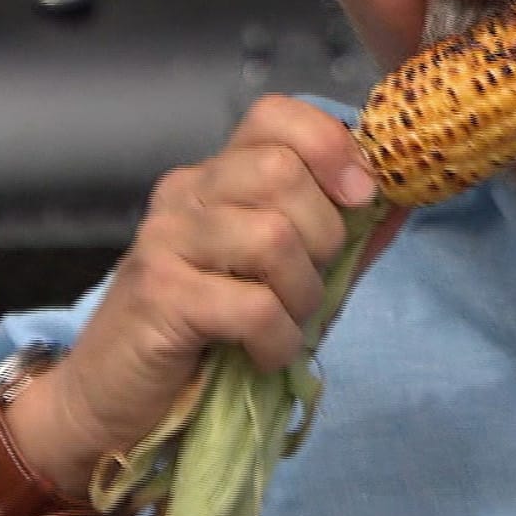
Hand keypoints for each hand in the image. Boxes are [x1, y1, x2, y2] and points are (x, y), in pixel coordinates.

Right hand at [7, 95, 405, 496]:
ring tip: (289, 323)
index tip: (360, 195)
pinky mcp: (158, 295)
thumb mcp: (285, 276)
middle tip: (314, 282)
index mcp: (215, 175)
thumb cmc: (208, 334)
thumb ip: (339, 236)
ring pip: (271, 236)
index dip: (329, 144)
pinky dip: (277, 339)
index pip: (273, 114)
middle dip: (324, 234)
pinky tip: (266, 355)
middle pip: (281, 172)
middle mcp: (186, 192)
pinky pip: (250, 305)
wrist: (112, 400)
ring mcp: (166, 239)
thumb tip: (403, 198)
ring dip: (302, 293)